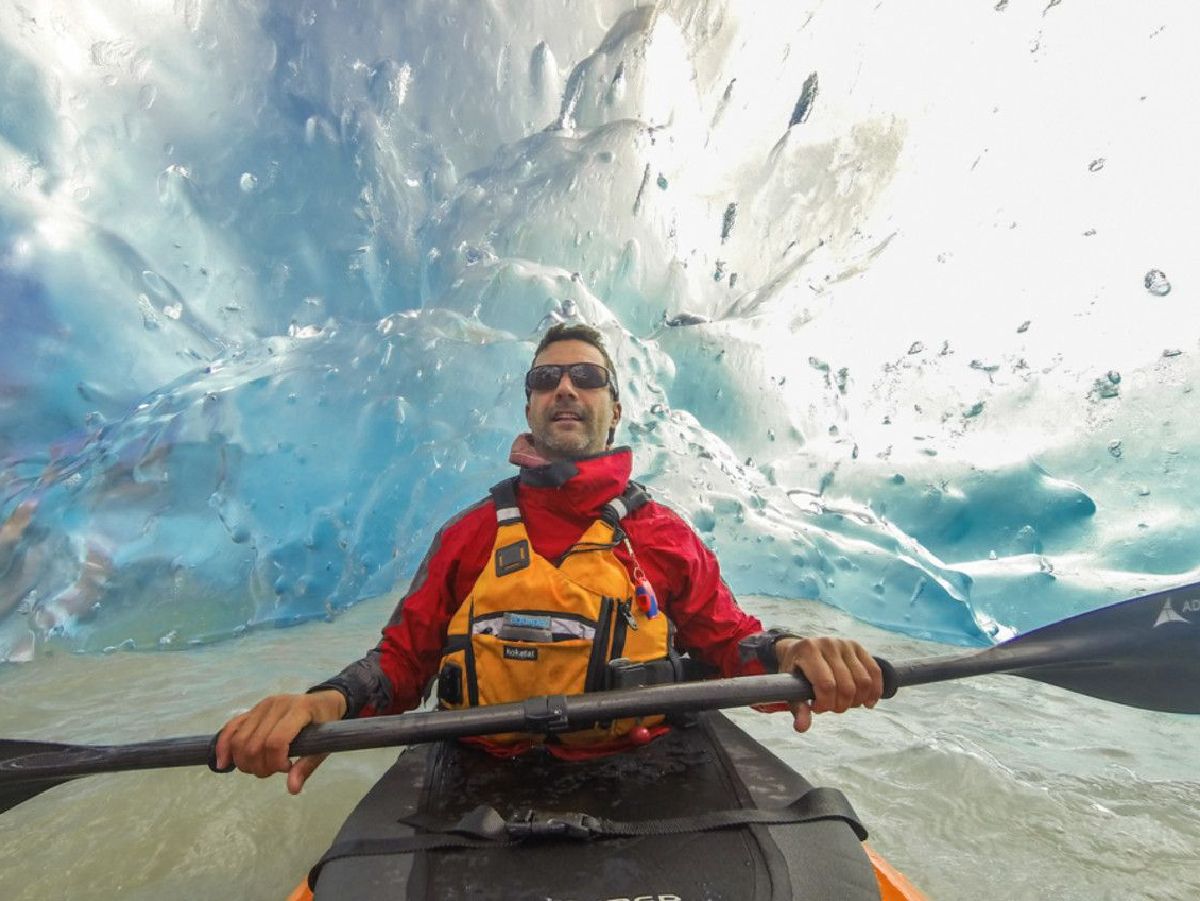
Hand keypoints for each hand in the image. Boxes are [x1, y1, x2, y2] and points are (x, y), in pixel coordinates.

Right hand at [214, 690, 346, 793]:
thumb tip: (292, 789)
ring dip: (244, 762)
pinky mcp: (252, 710)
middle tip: (272, 771)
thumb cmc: (326, 724)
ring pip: (239, 739)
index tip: (287, 768)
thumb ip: (307, 767)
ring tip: (260, 767)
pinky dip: (224, 747)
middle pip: (254, 744)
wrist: (323, 701)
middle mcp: (276, 706)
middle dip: (259, 767)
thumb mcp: (324, 746)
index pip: (276, 741)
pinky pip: (231, 728)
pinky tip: (223, 763)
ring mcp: (262, 706)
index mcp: (299, 711)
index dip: (276, 762)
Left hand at [773, 637, 881, 732]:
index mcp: (808, 651)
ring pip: (863, 681)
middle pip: (846, 686)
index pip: (826, 685)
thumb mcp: (791, 688)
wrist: (801, 649)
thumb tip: (801, 728)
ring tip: (845, 703)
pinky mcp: (858, 647)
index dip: (825, 704)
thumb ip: (798, 708)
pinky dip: (875, 691)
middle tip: (831, 707)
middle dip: (841, 705)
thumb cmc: (796, 673)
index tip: (816, 708)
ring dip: (857, 701)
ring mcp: (845, 644)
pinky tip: (867, 703)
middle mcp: (828, 644)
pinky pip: (875, 672)